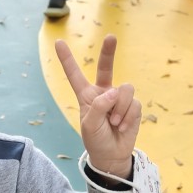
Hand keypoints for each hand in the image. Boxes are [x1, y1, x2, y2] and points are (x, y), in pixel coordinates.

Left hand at [55, 35, 139, 178]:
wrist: (112, 155)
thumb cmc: (96, 140)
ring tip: (115, 123)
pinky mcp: (132, 106)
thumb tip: (113, 91)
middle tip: (111, 37)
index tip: (58, 42)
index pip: (75, 75)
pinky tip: (122, 127)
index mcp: (87, 96)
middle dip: (109, 52)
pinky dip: (128, 116)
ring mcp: (119, 99)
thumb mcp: (89, 125)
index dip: (67, 59)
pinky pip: (134, 103)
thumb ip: (98, 106)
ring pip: (124, 90)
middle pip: (106, 67)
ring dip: (120, 109)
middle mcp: (103, 93)